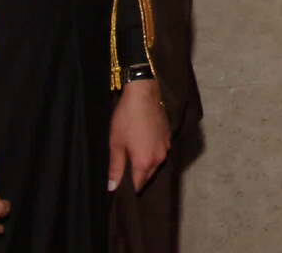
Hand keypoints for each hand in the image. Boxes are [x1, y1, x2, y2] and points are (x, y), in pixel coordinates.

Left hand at [109, 77, 171, 192]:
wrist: (143, 95)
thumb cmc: (126, 119)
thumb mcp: (116, 144)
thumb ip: (116, 168)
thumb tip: (112, 187)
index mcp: (144, 162)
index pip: (139, 184)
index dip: (130, 187)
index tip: (121, 184)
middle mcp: (159, 158)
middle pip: (149, 175)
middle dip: (138, 175)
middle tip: (125, 167)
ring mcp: (166, 146)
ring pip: (156, 162)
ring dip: (147, 162)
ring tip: (134, 153)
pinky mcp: (169, 136)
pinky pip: (160, 150)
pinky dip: (153, 151)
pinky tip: (143, 142)